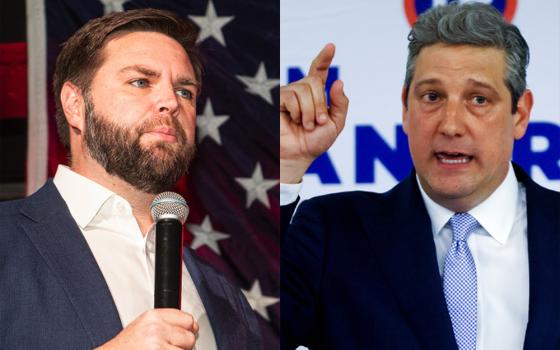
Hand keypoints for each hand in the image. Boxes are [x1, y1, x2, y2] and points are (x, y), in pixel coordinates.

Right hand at [96, 309, 198, 349]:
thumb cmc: (126, 346)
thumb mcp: (144, 325)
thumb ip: (166, 322)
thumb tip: (192, 326)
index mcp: (153, 317)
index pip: (187, 319)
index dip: (187, 329)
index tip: (184, 334)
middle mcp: (156, 329)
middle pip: (189, 337)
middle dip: (184, 345)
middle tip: (169, 347)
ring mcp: (158, 346)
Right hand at [280, 43, 348, 183]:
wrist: (297, 155)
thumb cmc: (313, 142)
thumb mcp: (335, 124)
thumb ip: (340, 104)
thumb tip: (338, 82)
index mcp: (315, 94)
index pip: (319, 71)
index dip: (324, 58)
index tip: (331, 46)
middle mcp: (301, 91)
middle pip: (314, 81)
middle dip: (320, 104)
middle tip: (318, 122)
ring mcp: (288, 94)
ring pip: (303, 89)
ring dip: (309, 111)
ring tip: (305, 125)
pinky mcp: (277, 100)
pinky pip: (292, 97)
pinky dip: (298, 112)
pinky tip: (294, 122)